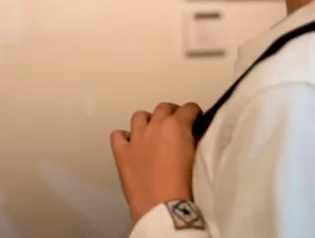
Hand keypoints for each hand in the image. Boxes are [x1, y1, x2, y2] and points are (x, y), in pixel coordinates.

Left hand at [110, 101, 201, 225]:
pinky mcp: (121, 152)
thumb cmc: (186, 186)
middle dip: (172, 113)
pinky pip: (117, 135)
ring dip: (148, 121)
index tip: (196, 120)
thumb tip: (192, 136)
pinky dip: (124, 137)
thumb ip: (193, 141)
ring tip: (153, 133)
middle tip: (176, 126)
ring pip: (139, 116)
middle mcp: (154, 126)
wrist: (162, 206)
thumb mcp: (196, 157)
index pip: (188, 108)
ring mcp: (135, 138)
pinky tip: (131, 145)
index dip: (193, 113)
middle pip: (163, 108)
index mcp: (176, 127)